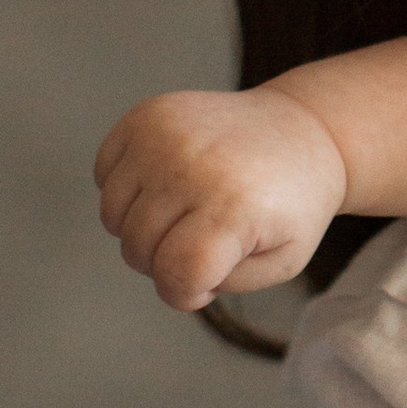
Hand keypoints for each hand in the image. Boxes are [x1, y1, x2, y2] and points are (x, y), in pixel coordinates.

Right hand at [95, 85, 348, 308]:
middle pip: (139, 249)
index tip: (205, 283)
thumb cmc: (291, 201)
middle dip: (164, 261)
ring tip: (185, 212)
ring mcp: (164, 136)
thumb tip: (174, 276)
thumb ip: (224, 283)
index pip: (175, 273)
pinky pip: (103, 175)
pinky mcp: (147, 115)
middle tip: (202, 241)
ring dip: (141, 228)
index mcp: (233, 207)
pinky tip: (167, 182)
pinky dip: (127, 190)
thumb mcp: (282, 261)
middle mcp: (192, 167)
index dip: (183, 292)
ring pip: (113, 217)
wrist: (303, 130)